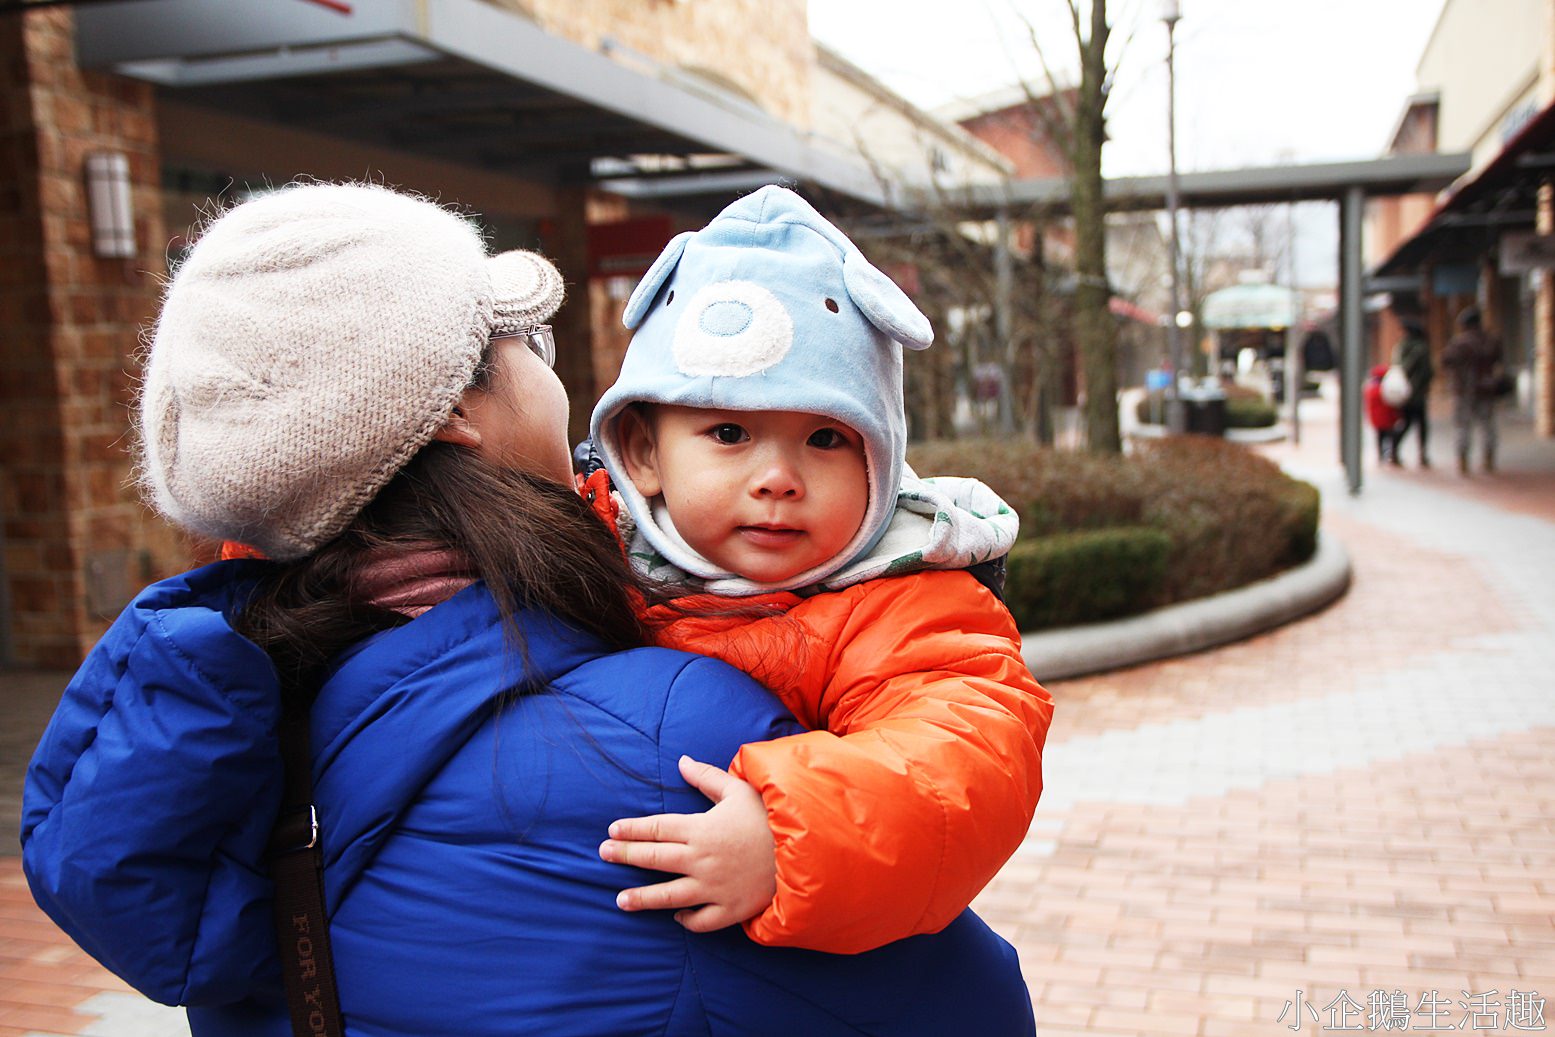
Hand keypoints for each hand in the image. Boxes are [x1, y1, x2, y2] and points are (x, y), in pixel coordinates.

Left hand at [599, 755, 775, 932]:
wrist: (808, 852)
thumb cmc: (773, 817)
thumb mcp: (741, 789)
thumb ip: (707, 777)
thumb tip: (681, 761)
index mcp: (702, 828)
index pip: (657, 828)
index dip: (632, 829)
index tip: (612, 830)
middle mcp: (702, 860)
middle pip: (654, 858)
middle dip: (626, 856)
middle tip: (603, 854)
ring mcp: (714, 888)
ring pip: (669, 896)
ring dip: (642, 898)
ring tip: (620, 900)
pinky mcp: (730, 910)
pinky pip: (701, 921)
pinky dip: (687, 920)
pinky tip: (676, 916)